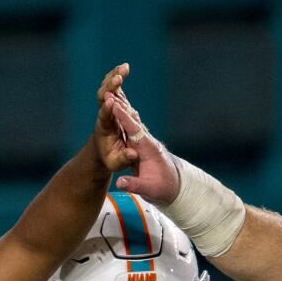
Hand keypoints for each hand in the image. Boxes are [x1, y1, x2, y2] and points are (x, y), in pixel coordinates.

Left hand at [92, 63, 140, 174]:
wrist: (103, 151)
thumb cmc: (111, 158)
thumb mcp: (116, 163)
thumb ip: (123, 158)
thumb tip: (133, 154)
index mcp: (104, 129)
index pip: (104, 117)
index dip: (106, 109)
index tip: (110, 101)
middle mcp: (103, 116)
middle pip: (103, 99)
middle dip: (110, 88)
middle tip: (118, 78)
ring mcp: (106, 108)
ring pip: (106, 90)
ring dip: (114, 78)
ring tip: (124, 68)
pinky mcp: (111, 104)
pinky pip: (112, 88)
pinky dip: (117, 77)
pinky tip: (124, 68)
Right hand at [110, 89, 180, 204]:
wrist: (174, 186)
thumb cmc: (163, 188)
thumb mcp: (149, 189)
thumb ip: (134, 185)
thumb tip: (119, 183)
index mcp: (149, 149)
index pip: (134, 130)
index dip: (124, 118)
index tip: (113, 105)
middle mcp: (146, 141)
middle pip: (131, 120)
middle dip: (120, 107)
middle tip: (107, 91)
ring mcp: (144, 142)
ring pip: (130, 122)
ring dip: (120, 108)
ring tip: (108, 93)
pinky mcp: (140, 145)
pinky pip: (129, 127)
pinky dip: (121, 117)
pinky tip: (114, 107)